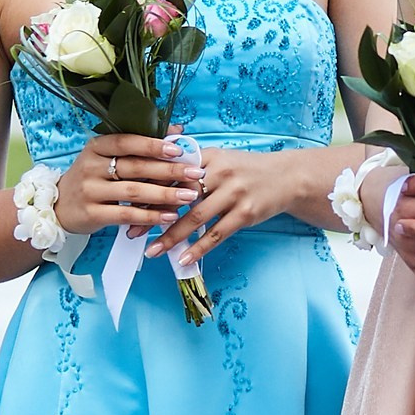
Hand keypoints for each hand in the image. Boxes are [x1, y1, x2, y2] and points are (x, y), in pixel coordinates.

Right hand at [56, 130, 198, 240]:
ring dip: (164, 194)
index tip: (178, 148)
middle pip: (135, 167)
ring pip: (133, 191)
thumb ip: (140, 146)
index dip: (153, 144)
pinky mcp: (92, 214)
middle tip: (195, 173)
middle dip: (169, 170)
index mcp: (96, 147)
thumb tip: (178, 131)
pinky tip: (169, 216)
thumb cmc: (93, 178)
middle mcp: (91, 166)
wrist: (58, 206)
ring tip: (189, 195)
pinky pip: (126, 215)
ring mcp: (90, 191)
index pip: (127, 141)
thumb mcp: (107, 157)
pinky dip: (150, 216)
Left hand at [144, 147, 295, 262]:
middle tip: (132, 232)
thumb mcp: (220, 158)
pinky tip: (183, 258)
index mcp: (209, 156)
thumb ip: (191, 165)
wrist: (287, 177)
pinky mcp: (245, 213)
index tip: (128, 204)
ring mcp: (234, 193)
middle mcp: (220, 172)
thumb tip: (154, 179)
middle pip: (179, 196)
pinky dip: (198, 248)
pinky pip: (216, 234)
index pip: (172, 172)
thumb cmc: (246, 170)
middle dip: (153, 215)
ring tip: (152, 251)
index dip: (149, 188)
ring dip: (171, 237)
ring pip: (195, 218)